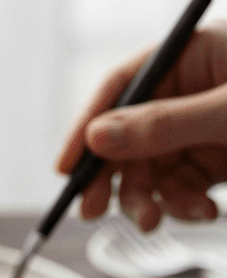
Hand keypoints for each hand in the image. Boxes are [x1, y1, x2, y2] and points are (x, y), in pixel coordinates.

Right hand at [57, 20, 226, 230]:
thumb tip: (97, 137)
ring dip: (148, 201)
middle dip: (113, 178)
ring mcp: (200, 128)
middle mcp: (189, 92)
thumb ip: (164, 124)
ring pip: (151, 170)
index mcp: (189, 56)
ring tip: (154, 221)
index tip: (66, 167)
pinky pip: (181, 187)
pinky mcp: (216, 160)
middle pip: (128, 136)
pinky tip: (203, 212)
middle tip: (93, 210)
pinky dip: (184, 206)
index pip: (122, 87)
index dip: (88, 126)